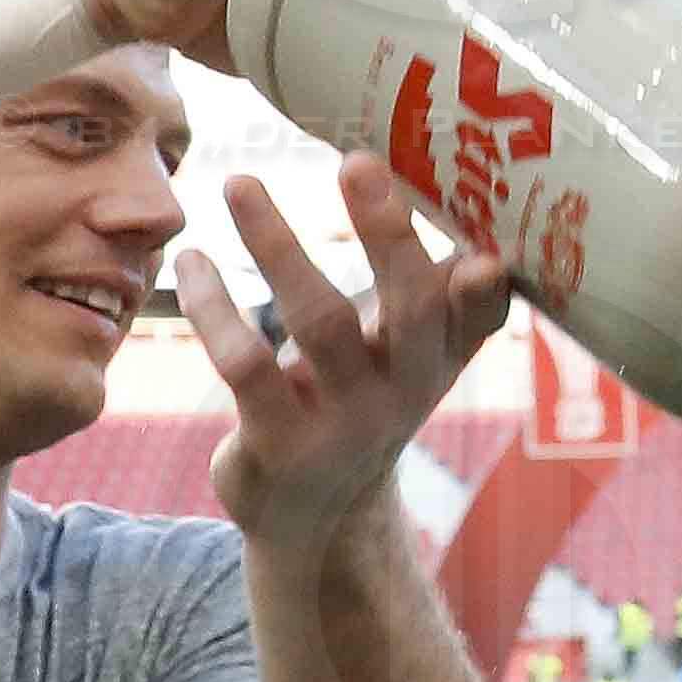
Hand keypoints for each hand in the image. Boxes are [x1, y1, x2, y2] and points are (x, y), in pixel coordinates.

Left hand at [191, 154, 511, 550]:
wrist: (317, 520)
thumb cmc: (365, 402)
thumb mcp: (415, 359)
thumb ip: (448, 297)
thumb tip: (481, 219)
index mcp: (439, 359)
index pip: (480, 318)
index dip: (486, 287)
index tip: (484, 249)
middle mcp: (404, 390)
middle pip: (412, 310)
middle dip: (388, 235)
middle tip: (357, 161)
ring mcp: (342, 421)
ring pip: (318, 323)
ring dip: (278, 247)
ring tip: (240, 183)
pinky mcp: (278, 442)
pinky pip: (245, 364)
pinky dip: (214, 307)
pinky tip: (194, 262)